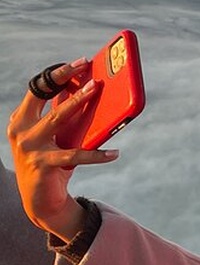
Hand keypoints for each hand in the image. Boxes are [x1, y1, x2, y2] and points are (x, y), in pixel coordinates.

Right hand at [7, 59, 118, 240]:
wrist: (39, 201)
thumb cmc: (52, 161)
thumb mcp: (55, 135)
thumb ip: (63, 114)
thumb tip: (87, 87)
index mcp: (21, 119)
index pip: (38, 89)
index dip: (58, 73)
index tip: (80, 63)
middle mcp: (20, 130)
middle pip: (43, 96)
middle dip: (64, 78)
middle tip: (86, 68)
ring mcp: (30, 147)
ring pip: (57, 118)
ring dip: (78, 101)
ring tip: (97, 89)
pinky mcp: (43, 165)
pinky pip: (75, 156)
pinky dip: (97, 154)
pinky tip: (115, 153)